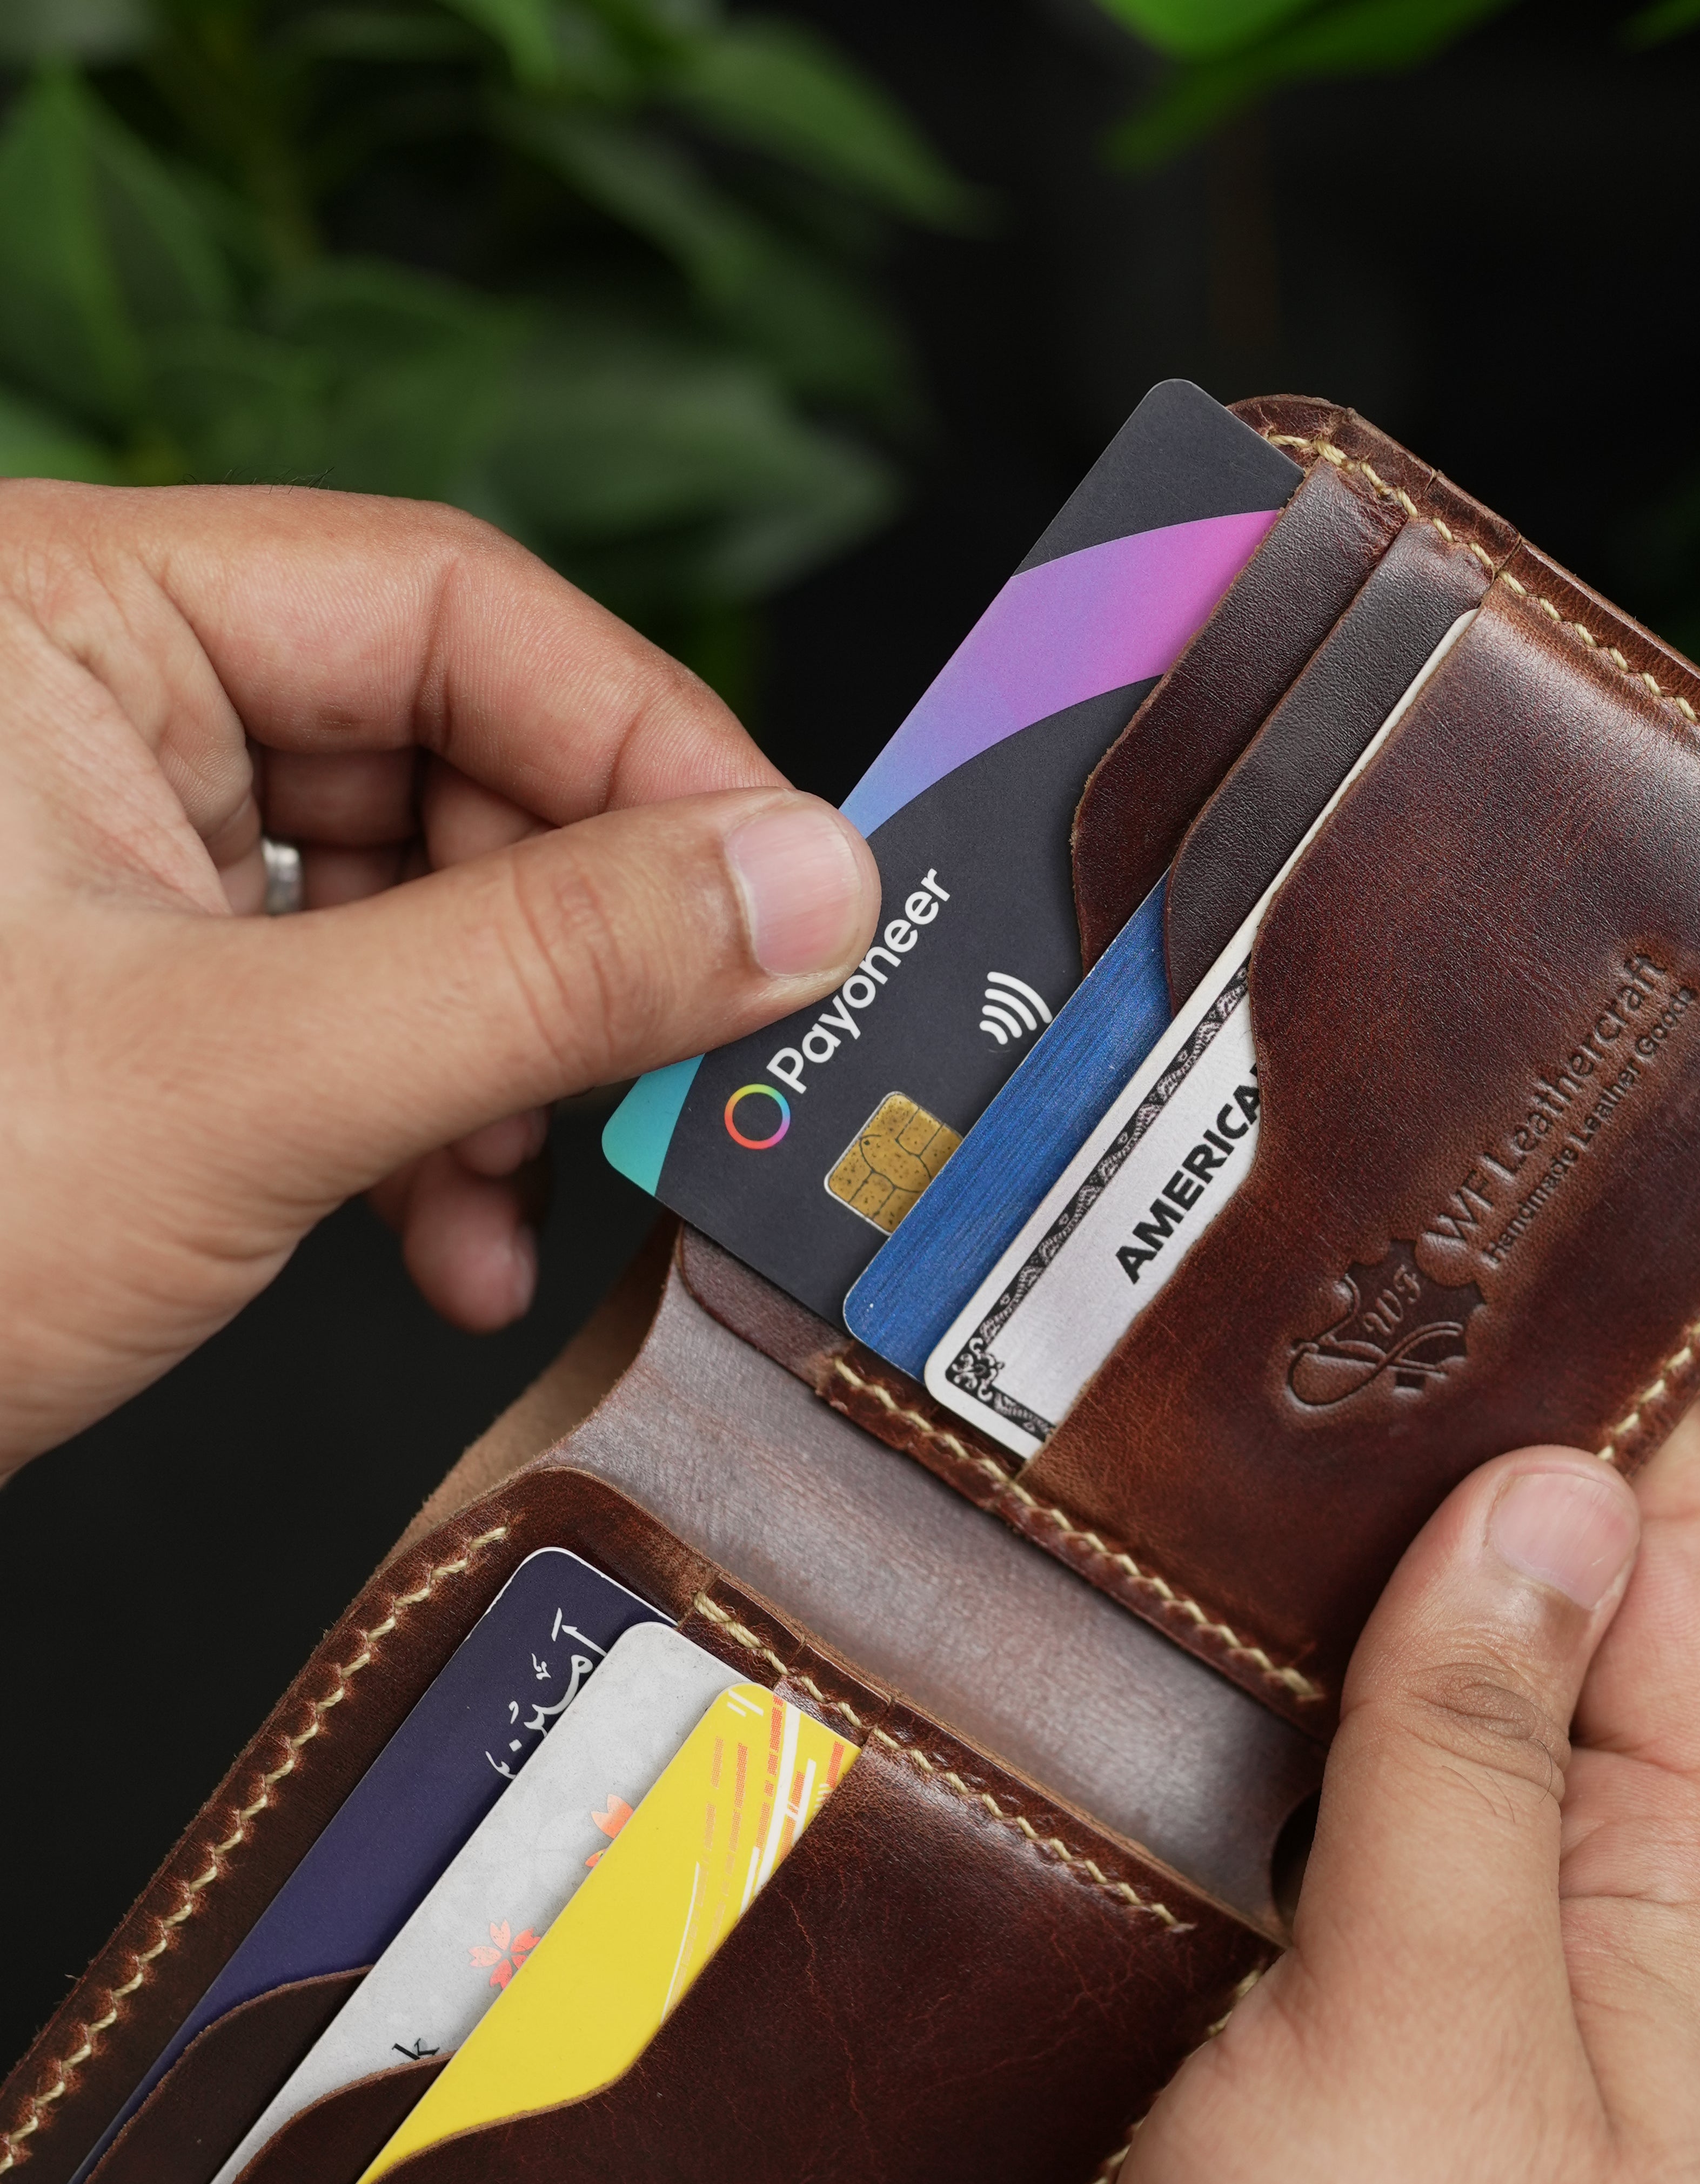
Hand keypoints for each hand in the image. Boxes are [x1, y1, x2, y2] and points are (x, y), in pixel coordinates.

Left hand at [0, 480, 879, 1479]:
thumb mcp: (239, 1085)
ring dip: (512, 1069)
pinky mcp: (133, 983)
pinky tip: (448, 1240)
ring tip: (514, 1201)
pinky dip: (432, 1127)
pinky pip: (355, 1006)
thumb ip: (545, 972)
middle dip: (576, 950)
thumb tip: (804, 887)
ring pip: (423, 902)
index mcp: (57, 615)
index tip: (787, 896)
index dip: (649, 751)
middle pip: (458, 757)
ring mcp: (106, 850)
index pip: (451, 606)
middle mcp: (83, 700)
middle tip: (676, 1076)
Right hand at [994, 1406, 1699, 2183]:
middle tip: (1291, 1335)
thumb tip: (1552, 1502)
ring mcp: (1434, 1968)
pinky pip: (1286, 1826)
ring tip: (1190, 1462)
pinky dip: (1229, 1731)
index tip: (1493, 1260)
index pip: (1689, 1558)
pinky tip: (1126, 1664)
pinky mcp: (1299, 2030)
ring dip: (1312, 1606)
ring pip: (1394, 1714)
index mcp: (1676, 1888)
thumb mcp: (1441, 2027)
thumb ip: (1483, 1754)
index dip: (1616, 1391)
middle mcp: (1574, 1910)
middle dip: (1433, 1480)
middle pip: (1536, 1616)